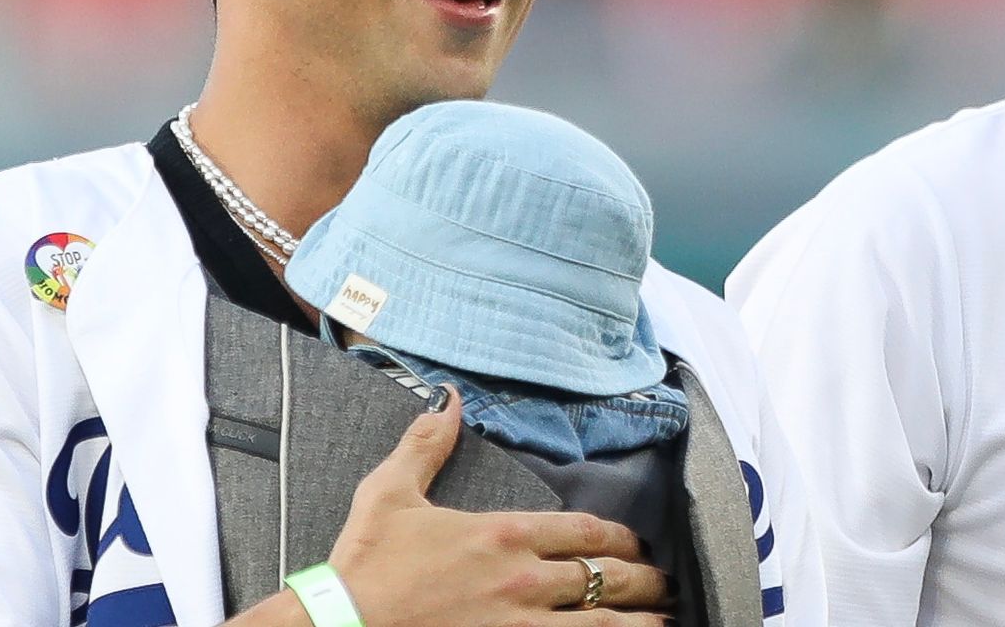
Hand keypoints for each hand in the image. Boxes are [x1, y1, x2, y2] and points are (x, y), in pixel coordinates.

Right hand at [322, 386, 672, 625]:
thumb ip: (427, 445)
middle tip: (662, 582)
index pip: (584, 531)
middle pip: (606, 576)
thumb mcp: (390, 493)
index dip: (617, 538)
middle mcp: (524, 579)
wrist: (340, 623)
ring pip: (604, 621)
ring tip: (664, 620)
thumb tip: (447, 400)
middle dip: (642, 578)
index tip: (633, 544)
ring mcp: (520, 624)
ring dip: (641, 619)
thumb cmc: (363, 567)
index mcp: (503, 534)